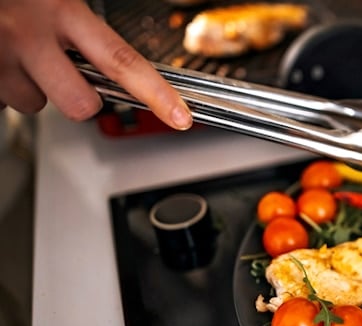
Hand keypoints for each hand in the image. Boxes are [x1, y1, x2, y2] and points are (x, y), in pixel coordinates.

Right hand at [0, 0, 191, 129]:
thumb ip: (84, 26)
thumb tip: (117, 64)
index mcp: (61, 9)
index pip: (122, 61)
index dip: (156, 94)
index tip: (180, 116)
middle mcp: (29, 35)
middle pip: (81, 104)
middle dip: (79, 99)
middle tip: (67, 73)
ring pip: (34, 104)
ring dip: (33, 86)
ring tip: (18, 53)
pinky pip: (3, 98)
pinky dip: (4, 82)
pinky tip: (1, 57)